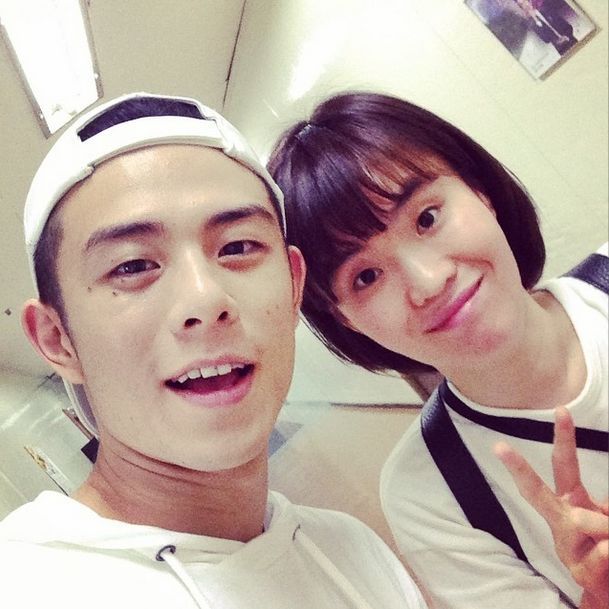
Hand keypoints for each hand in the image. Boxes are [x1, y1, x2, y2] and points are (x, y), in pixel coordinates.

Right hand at [495, 407, 607, 608]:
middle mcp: (562, 517)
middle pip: (536, 490)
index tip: (557, 412)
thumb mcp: (607, 519)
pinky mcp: (578, 570)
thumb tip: (600, 519)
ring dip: (607, 526)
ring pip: (585, 520)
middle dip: (518, 468)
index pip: (563, 464)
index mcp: (571, 501)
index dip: (563, 437)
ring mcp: (566, 544)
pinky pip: (602, 551)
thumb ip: (603, 510)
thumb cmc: (606, 548)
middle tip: (498, 447)